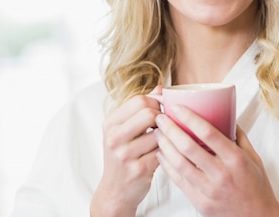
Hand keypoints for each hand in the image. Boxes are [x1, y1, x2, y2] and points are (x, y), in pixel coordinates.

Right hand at [90, 86, 162, 216]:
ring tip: (165, 140)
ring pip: (159, 133)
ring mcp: (124, 154)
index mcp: (110, 123)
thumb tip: (161, 88)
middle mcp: (114, 137)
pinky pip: (163, 152)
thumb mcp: (124, 129)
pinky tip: (166, 153)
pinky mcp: (138, 170)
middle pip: (149, 113)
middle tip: (165, 125)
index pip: (139, 100)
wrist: (115, 191)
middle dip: (163, 117)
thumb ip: (141, 108)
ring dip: (167, 136)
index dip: (156, 102)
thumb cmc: (122, 157)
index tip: (162, 109)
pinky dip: (168, 151)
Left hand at [154, 105, 278, 216]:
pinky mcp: (200, 203)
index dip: (190, 118)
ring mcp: (209, 190)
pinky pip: (179, 181)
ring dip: (165, 146)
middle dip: (170, 129)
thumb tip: (226, 116)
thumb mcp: (254, 158)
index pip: (208, 133)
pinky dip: (168, 165)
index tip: (178, 107)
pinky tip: (162, 154)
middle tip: (161, 118)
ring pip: (179, 164)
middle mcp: (221, 174)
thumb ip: (239, 136)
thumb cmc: (256, 188)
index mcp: (235, 159)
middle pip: (188, 147)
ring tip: (158, 133)